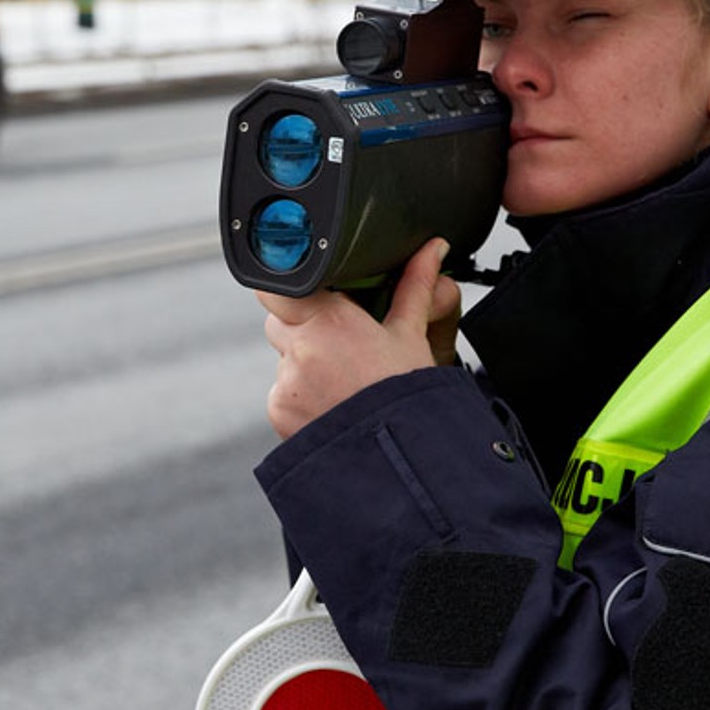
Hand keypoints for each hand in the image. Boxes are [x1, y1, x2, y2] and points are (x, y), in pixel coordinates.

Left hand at [258, 237, 461, 439]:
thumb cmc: (408, 398)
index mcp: (328, 322)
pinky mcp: (279, 411)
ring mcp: (285, 383)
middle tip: (342, 337)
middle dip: (304, 321)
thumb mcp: (411, 336)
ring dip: (303, 358)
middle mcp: (299, 350)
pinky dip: (301, 391)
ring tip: (345, 376)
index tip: (312, 291)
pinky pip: (281, 389)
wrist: (400, 459)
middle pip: (280, 318)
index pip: (277, 285)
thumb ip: (415, 286)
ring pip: (282, 354)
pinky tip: (335, 401)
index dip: (289, 284)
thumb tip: (432, 249)